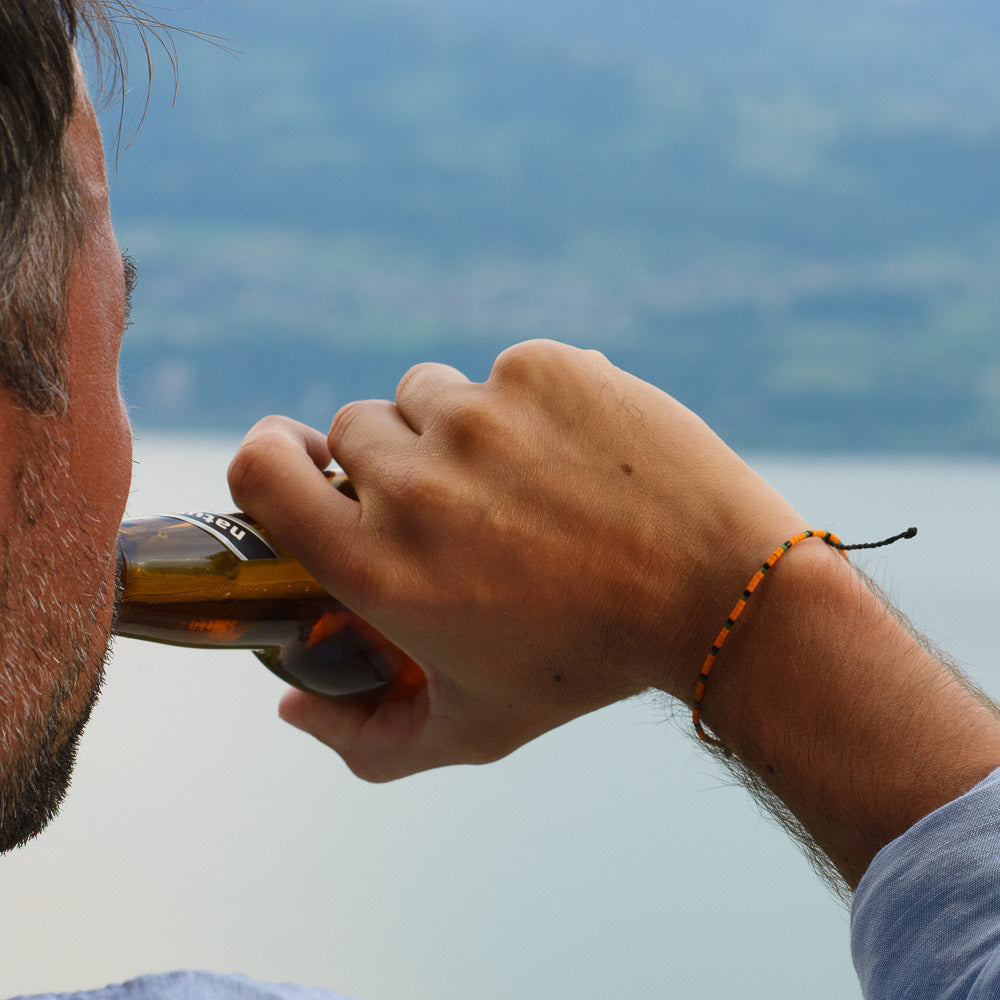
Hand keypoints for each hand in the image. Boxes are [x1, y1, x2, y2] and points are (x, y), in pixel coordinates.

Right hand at [228, 340, 804, 779]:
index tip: (295, 461)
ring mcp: (481, 416)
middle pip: (351, 428)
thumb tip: (290, 709)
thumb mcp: (474, 728)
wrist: (718, 593)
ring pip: (426, 391)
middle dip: (389, 460)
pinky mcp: (543, 369)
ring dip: (454, 427)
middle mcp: (415, 484)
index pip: (261, 472)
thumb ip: (365, 741)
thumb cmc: (588, 666)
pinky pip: (503, 372)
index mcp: (380, 566)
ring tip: (522, 479)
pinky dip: (529, 405)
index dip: (267, 456)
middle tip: (457, 504)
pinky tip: (577, 455)